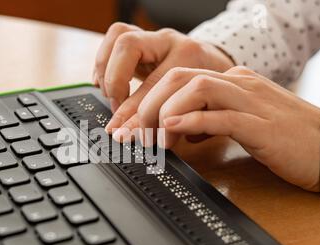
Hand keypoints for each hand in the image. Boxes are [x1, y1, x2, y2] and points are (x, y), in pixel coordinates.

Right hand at [93, 23, 234, 133]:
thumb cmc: (208, 88)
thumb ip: (168, 119)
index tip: (122, 131)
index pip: (152, 83)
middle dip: (114, 80)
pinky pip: (113, 38)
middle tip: (115, 106)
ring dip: (105, 67)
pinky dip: (103, 62)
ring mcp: (153, 38)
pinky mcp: (141, 41)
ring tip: (108, 94)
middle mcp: (168, 41)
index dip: (132, 110)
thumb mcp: (196, 106)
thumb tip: (132, 136)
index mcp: (187, 56)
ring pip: (118, 34)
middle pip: (128, 45)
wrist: (216, 66)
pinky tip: (104, 83)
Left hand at [133, 66, 319, 191]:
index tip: (136, 126)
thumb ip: (209, 120)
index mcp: (233, 82)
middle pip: (181, 78)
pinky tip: (174, 132)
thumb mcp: (240, 123)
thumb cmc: (285, 138)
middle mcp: (239, 84)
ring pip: (198, 88)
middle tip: (136, 133)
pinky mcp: (262, 125)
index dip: (150, 100)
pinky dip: (192, 122)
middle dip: (150, 104)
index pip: (180, 79)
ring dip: (165, 112)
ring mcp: (252, 101)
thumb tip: (177, 129)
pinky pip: (222, 116)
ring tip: (153, 138)